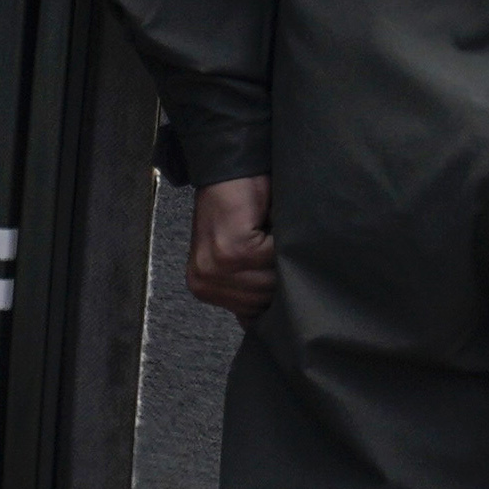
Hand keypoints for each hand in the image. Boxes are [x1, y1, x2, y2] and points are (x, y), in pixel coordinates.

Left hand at [188, 174, 276, 321]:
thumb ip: (252, 286)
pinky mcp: (232, 249)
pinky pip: (275, 260)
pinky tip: (273, 224)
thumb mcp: (243, 256)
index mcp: (203, 287)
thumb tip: (275, 322)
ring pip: (271, 283)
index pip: (252, 315)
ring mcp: (215, 268)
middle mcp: (203, 283)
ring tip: (277, 235)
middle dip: (281, 275)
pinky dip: (283, 241)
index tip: (286, 278)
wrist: (231, 166)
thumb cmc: (242, 205)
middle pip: (263, 301)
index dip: (274, 294)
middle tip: (281, 246)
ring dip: (283, 258)